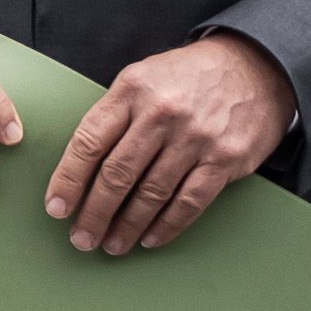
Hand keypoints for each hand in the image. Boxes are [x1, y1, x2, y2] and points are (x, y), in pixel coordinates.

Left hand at [40, 32, 292, 256]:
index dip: (68, 180)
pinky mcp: (226, 158)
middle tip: (81, 238)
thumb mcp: (142, 78)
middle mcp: (162, 114)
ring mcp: (196, 137)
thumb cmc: (186, 77)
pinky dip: (167, 225)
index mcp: (131, 91)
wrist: (255, 65)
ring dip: (128, 226)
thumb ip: (114, 116)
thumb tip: (80, 167)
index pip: (89, 142)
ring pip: (151, 193)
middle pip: (117, 174)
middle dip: (94, 212)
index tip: (56, 208)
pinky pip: (190, 201)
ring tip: (112, 244)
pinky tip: (150, 239)